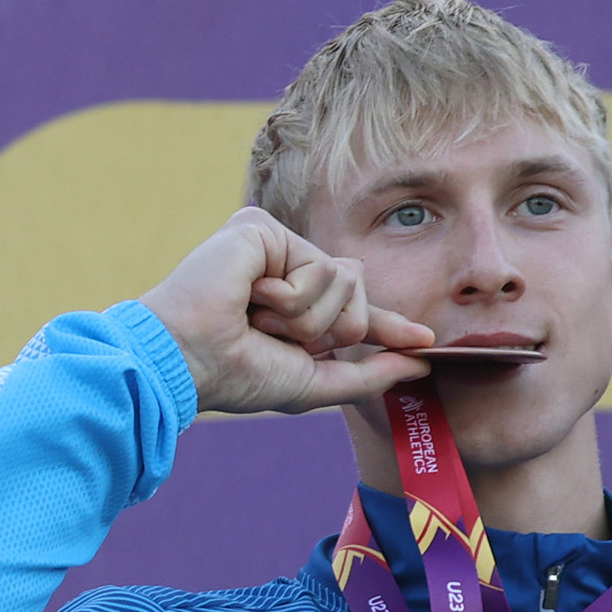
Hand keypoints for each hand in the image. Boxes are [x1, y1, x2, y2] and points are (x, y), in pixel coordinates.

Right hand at [134, 208, 435, 415]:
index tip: (425, 341)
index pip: (351, 310)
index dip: (388, 326)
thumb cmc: (233, 376)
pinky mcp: (261, 227)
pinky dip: (290, 299)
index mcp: (291, 303)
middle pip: (356, 290)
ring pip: (343, 280)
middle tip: (272, 335)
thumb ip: (365, 375)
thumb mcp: (310, 384)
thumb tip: (420, 362)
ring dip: (303, 319)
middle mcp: (283, 268)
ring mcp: (272, 245)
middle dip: (326, 329)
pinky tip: (250, 297)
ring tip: (255, 318)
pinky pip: (318, 268)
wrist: (186, 361)